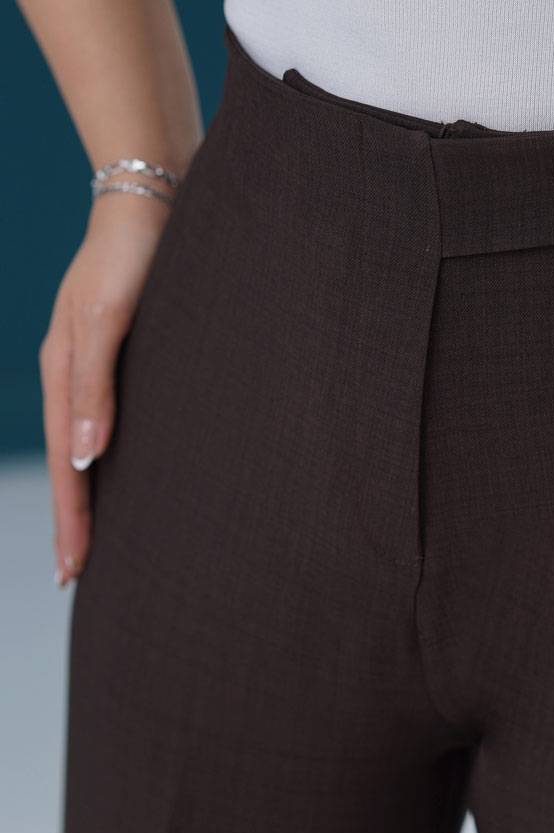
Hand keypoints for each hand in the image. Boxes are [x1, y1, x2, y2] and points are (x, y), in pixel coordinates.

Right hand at [40, 191, 169, 586]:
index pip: (68, 468)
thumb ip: (95, 388)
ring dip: (91, 500)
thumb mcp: (106, 319)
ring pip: (91, 452)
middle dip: (75, 525)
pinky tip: (124, 479)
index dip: (72, 521)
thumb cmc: (133, 257)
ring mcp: (99, 372)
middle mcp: (78, 381)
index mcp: (66, 376)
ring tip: (97, 545)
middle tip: (76, 579)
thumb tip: (86, 460)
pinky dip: (112, 463)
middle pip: (73, 468)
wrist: (155, 199)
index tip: (73, 573)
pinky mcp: (127, 361)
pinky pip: (113, 426)